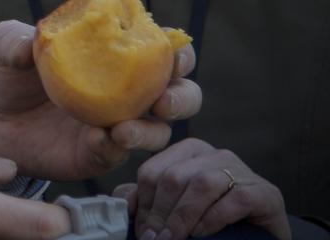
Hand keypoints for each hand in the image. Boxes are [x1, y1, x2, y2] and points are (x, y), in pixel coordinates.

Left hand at [0, 21, 200, 180]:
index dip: (176, 51)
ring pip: (157, 132)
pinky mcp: (95, 154)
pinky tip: (100, 139)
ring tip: (124, 128)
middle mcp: (125, 92)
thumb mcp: (5, 45)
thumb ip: (16, 39)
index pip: (160, 50)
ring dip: (150, 130)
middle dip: (182, 96)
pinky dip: (114, 149)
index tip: (171, 51)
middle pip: (179, 94)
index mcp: (114, 55)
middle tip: (162, 101)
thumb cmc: (5, 70)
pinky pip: (116, 155)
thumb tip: (29, 42)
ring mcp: (114, 125)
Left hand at [112, 138, 289, 239]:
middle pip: (174, 177)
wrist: (260, 238)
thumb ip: (146, 200)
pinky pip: (234, 198)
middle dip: (160, 213)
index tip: (142, 230)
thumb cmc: (212, 222)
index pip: (153, 171)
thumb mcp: (174, 208)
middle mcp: (215, 155)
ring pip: (201, 183)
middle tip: (154, 239)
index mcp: (188, 153)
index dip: (142, 203)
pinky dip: (213, 217)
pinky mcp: (264, 192)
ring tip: (173, 239)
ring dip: (183, 217)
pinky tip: (202, 233)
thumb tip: (122, 202)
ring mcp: (242, 171)